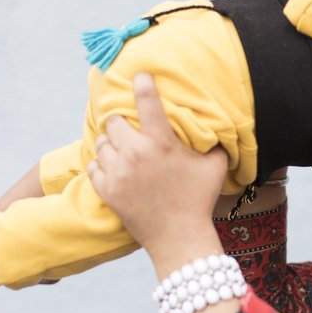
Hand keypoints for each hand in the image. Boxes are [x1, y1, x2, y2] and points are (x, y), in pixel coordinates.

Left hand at [86, 72, 228, 256]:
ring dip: (111, 144)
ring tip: (123, 151)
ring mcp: (118, 172)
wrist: (178, 237)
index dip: (142, 83)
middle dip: (122, 123)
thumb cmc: (199, 200)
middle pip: (114, 121)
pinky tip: (113, 169)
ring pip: (101, 143)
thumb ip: (215, 143)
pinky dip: (101, 165)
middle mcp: (136, 153)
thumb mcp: (214, 167)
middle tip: (131, 130)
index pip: (147, 101)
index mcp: (162, 143)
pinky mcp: (106, 190)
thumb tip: (219, 127)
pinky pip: (93, 166)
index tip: (138, 75)